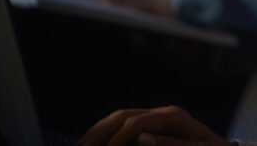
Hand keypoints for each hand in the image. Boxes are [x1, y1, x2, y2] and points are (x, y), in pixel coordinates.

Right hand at [78, 106, 234, 145]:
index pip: (135, 123)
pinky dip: (109, 133)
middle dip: (100, 132)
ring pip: (121, 118)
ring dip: (100, 131)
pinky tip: (99, 143)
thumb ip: (172, 145)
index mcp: (173, 117)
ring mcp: (157, 118)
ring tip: (83, 145)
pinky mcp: (153, 127)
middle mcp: (162, 113)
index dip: (116, 139)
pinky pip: (126, 125)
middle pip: (123, 115)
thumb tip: (142, 137)